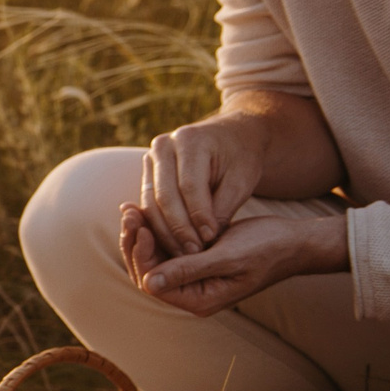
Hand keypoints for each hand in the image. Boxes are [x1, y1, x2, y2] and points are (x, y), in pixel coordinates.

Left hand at [132, 211, 347, 315]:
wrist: (295, 241)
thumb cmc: (267, 248)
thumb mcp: (227, 257)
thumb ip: (188, 271)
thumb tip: (148, 284)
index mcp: (198, 300)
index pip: (152, 281)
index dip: (140, 253)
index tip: (139, 224)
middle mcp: (191, 293)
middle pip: (147, 270)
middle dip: (135, 240)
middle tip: (128, 209)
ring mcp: (192, 278)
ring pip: (154, 257)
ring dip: (141, 232)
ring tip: (131, 206)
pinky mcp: (196, 261)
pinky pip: (167, 248)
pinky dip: (155, 229)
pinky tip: (144, 208)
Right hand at [139, 115, 267, 256]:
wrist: (231, 137)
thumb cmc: (241, 158)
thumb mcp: (242, 180)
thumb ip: (223, 207)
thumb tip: (205, 239)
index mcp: (191, 140)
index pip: (189, 185)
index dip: (198, 215)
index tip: (209, 239)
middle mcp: (164, 145)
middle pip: (164, 196)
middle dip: (179, 229)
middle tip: (193, 253)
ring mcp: (151, 157)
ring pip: (151, 203)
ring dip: (165, 232)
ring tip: (184, 253)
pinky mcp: (147, 171)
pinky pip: (149, 203)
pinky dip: (159, 225)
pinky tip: (174, 243)